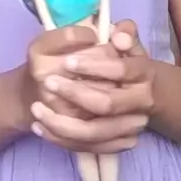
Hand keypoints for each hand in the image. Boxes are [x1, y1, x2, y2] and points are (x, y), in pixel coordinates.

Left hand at [30, 21, 152, 153]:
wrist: (136, 92)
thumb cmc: (123, 60)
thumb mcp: (125, 41)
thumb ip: (124, 32)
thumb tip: (118, 37)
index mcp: (144, 73)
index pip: (121, 70)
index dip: (94, 65)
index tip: (68, 61)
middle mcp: (141, 102)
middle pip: (106, 105)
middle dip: (75, 94)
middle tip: (48, 83)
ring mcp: (131, 126)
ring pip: (94, 132)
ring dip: (62, 123)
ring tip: (36, 109)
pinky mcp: (118, 143)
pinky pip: (88, 148)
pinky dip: (61, 140)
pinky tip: (40, 127)